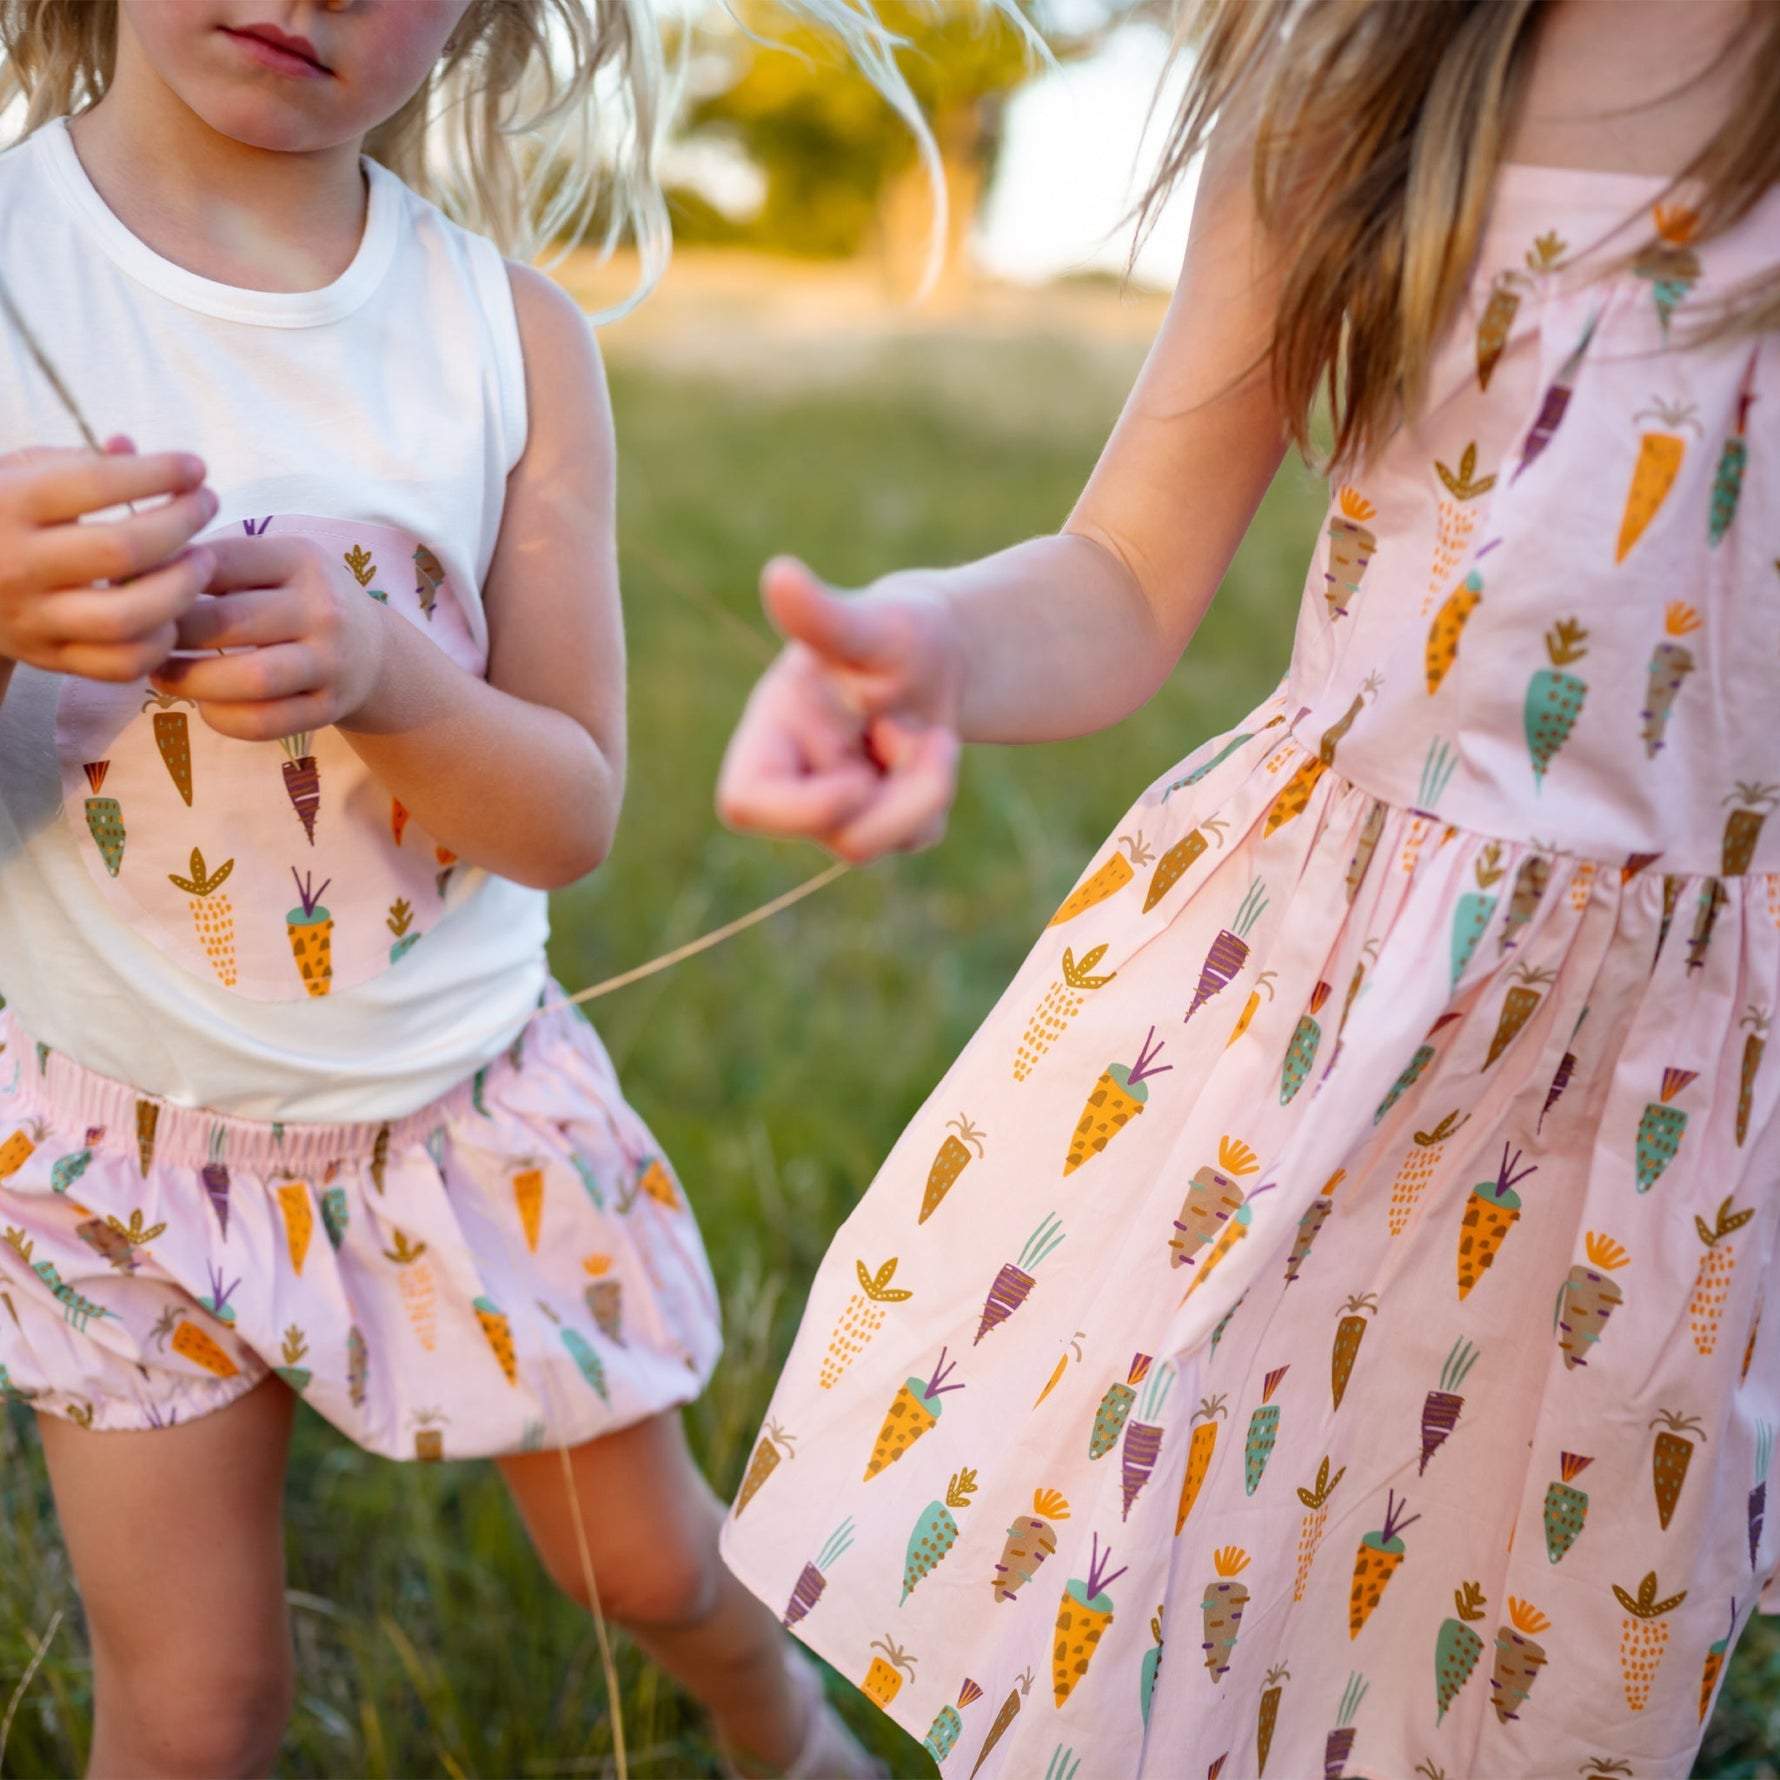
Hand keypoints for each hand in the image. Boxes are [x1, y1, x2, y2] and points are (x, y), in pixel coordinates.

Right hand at [0, 438, 216, 680]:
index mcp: (9, 505)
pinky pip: (122, 664)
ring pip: (128, 617)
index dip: (157, 472)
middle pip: (121, 550)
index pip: (95, 484)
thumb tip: (131, 446)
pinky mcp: (53, 658)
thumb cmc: (5, 515)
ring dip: (182, 588)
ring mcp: (35, 619)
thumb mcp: (22, 474)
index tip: (196, 467)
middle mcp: (19, 565)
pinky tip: (172, 613)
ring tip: (203, 561)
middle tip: (207, 505)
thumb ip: (79, 462)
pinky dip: (160, 642)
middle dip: (181, 524)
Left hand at [151, 533, 386, 740]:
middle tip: (141, 640)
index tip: (138, 592)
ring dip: (192, 681)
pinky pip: (266, 722)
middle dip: (173, 634)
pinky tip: (206, 706)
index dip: (169, 579)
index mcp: (302, 560)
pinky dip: (223, 718)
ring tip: (163, 675)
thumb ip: (217, 565)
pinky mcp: (330, 707)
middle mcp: (324, 608)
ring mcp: (332, 661)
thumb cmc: (298, 601)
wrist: (374, 652)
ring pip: (252, 678)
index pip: (221, 562)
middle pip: (230, 622)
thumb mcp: (274, 565)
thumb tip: (128, 580)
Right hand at [716, 555, 964, 862]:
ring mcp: (834, 805)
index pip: (747, 802)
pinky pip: (913, 838)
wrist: (939, 651)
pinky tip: (933, 750)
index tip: (860, 781)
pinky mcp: (877, 820)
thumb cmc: (893, 630)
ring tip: (937, 736)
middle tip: (938, 743)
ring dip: (926, 790)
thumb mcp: (868, 622)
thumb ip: (823, 616)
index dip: (801, 811)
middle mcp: (795, 776)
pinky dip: (936, 795)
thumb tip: (779, 574)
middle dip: (900, 801)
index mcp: (771, 732)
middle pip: (836, 836)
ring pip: (877, 844)